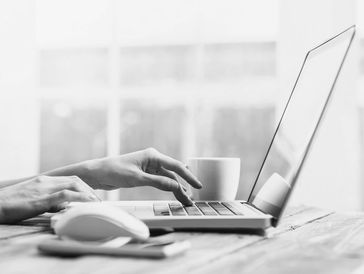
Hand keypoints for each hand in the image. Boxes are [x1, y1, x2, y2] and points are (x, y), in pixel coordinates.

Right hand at [0, 175, 99, 223]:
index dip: (84, 187)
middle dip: (89, 189)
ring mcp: (43, 189)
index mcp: (44, 180)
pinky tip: (86, 203)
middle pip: (75, 181)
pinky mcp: (40, 199)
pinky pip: (64, 196)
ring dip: (87, 193)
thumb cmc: (11, 204)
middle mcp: (46, 181)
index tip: (92, 195)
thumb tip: (63, 206)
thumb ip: (49, 200)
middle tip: (97, 200)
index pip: (70, 179)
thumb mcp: (33, 199)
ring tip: (96, 203)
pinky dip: (78, 198)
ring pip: (72, 185)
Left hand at [83, 148, 201, 204]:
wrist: (98, 173)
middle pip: (173, 173)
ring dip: (176, 188)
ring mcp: (149, 167)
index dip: (188, 176)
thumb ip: (158, 182)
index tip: (198, 185)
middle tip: (191, 198)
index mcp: (153, 155)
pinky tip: (175, 192)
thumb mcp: (137, 178)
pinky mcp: (145, 174)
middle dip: (183, 185)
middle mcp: (153, 159)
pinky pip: (161, 181)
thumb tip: (176, 186)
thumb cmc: (115, 171)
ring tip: (185, 199)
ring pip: (168, 178)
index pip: (175, 166)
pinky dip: (168, 187)